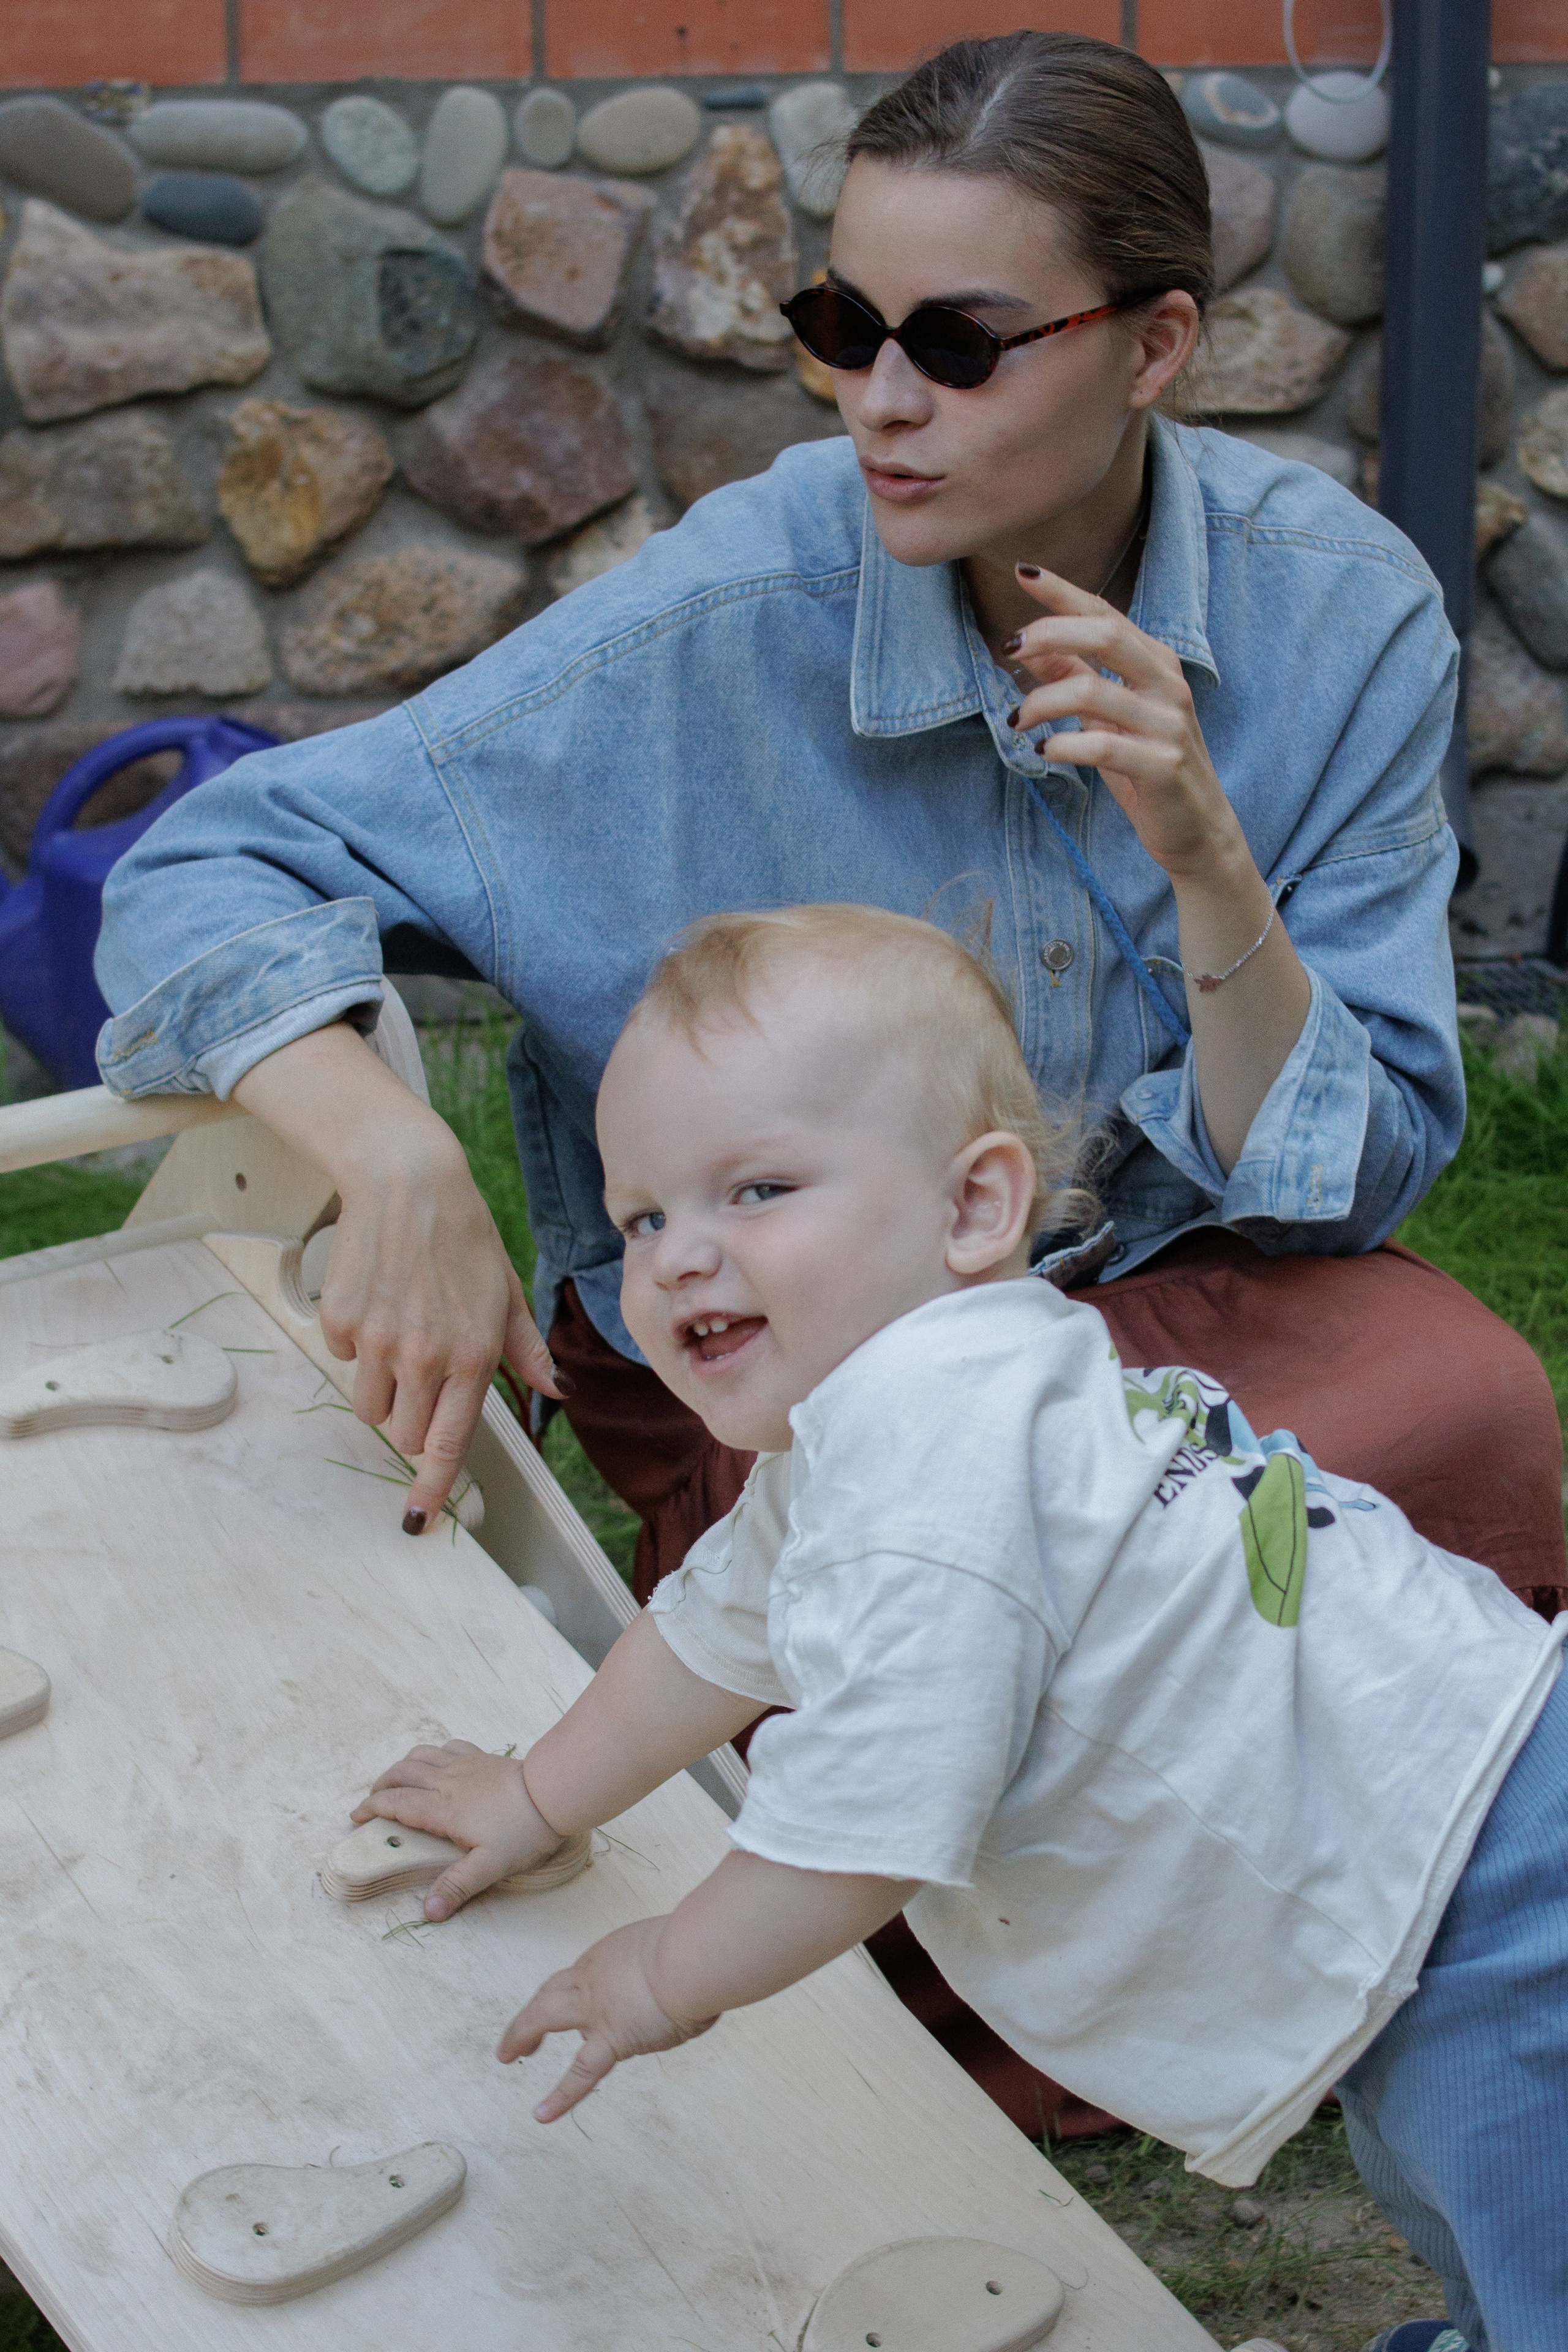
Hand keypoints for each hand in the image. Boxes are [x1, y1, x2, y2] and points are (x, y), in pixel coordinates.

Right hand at [233, 1023, 563, 1530]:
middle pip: (402, 1433)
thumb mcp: (506, 1291)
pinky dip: (356, 1344)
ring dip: (382, 1387)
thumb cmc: (464, 1236)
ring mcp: (376, 1341)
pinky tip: (377, 1301)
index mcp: (472, 1356)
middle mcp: (424, 1356)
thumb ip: (527, 1350)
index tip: (419, 1519)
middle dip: (411, 1419)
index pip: (448, 1442)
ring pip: (368, 1405)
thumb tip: (558, 1391)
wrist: (407, 1181)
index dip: (431, 1487)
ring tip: (400, 1335)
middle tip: (422, 1377)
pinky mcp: (339, 1321)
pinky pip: (342, 1359)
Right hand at [350, 1739, 563, 1918]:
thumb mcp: (490, 1866)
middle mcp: (446, 1781)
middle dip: (381, 1785)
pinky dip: (433, 1752)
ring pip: (421, 1755)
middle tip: (372, 1800)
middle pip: (402, 1773)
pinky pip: (448, 1746)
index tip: (356, 1817)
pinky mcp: (482, 1756)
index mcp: (442, 1809)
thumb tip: (429, 1911)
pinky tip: (437, 1762)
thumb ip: (458, 1886)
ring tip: (397, 1780)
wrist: (553, 1791)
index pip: (396, 1803)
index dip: (372, 1808)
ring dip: (402, 1766)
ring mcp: (464, 1764)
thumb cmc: (523, 1830)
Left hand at [498, 1917, 714, 2120]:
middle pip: (552, 1991)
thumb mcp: (676, 1945)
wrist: (694, 1959)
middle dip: (534, 2008)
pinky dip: (561, 2095)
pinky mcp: (611, 2039)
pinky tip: (542, 2114)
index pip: (583, 1975)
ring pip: (545, 2016)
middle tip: (522, 2028)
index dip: (574, 1987)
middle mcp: (595, 1978)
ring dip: (523, 2033)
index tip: (580, 1999)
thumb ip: (674, 1964)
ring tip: (507, 2053)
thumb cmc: (697, 1946)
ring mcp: (596, 2008)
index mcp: (610, 1955)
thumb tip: (693, 1973)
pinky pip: (580, 2074)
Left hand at [1003, 565, 1242, 880]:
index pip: (1106, 614)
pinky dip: (1064, 746)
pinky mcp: (1162, 765)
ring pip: (1093, 691)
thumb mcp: (1107, 718)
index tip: (1024, 571)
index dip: (1064, 592)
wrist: (1198, 829)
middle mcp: (1167, 684)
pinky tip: (1045, 751)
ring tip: (1016, 721)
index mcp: (1156, 663)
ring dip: (1041, 702)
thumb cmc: (1147, 767)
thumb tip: (1031, 647)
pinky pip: (1102, 746)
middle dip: (1049, 633)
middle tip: (1009, 649)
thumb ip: (1075, 677)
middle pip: (1105, 635)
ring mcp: (1168, 724)